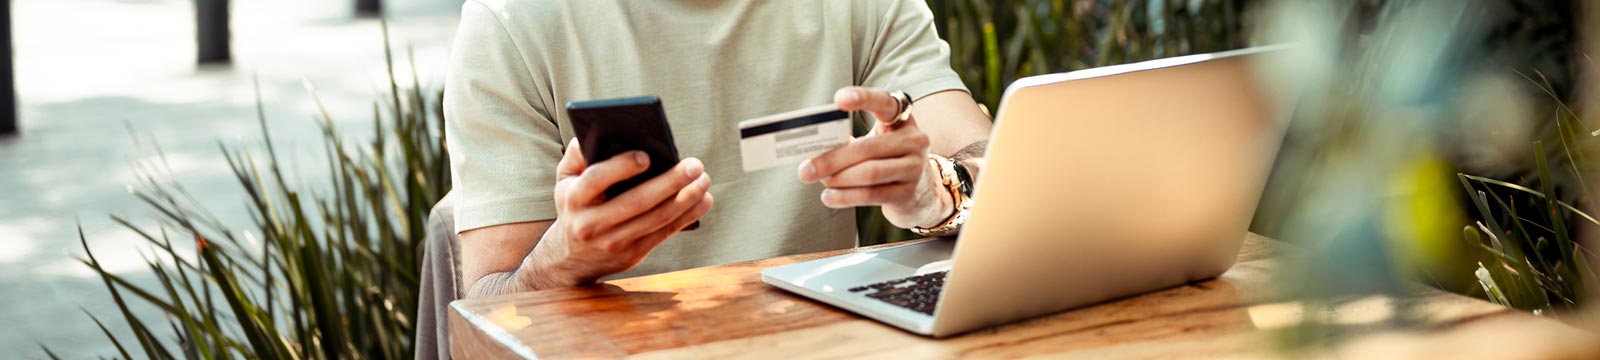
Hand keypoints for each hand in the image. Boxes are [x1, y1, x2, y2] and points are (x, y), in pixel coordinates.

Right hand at [531, 139, 713, 284]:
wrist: (572, 258)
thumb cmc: (574, 207)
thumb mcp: (564, 181)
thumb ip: (575, 156)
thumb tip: (594, 133)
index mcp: (574, 199)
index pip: (597, 180)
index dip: (621, 167)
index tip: (647, 155)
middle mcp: (591, 223)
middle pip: (636, 202)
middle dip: (669, 182)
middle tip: (694, 165)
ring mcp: (613, 242)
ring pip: (655, 219)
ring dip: (686, 199)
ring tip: (704, 180)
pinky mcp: (632, 254)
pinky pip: (664, 233)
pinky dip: (687, 216)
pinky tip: (703, 200)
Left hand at [798, 87, 952, 228]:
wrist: (920, 194)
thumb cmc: (887, 160)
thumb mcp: (875, 143)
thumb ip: (851, 142)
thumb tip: (814, 152)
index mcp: (903, 119)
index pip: (885, 102)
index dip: (863, 98)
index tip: (838, 99)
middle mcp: (914, 140)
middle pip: (868, 147)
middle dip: (832, 159)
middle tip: (806, 169)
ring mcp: (915, 167)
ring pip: (869, 172)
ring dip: (838, 178)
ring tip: (819, 181)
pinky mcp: (908, 193)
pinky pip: (872, 194)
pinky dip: (846, 197)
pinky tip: (829, 197)